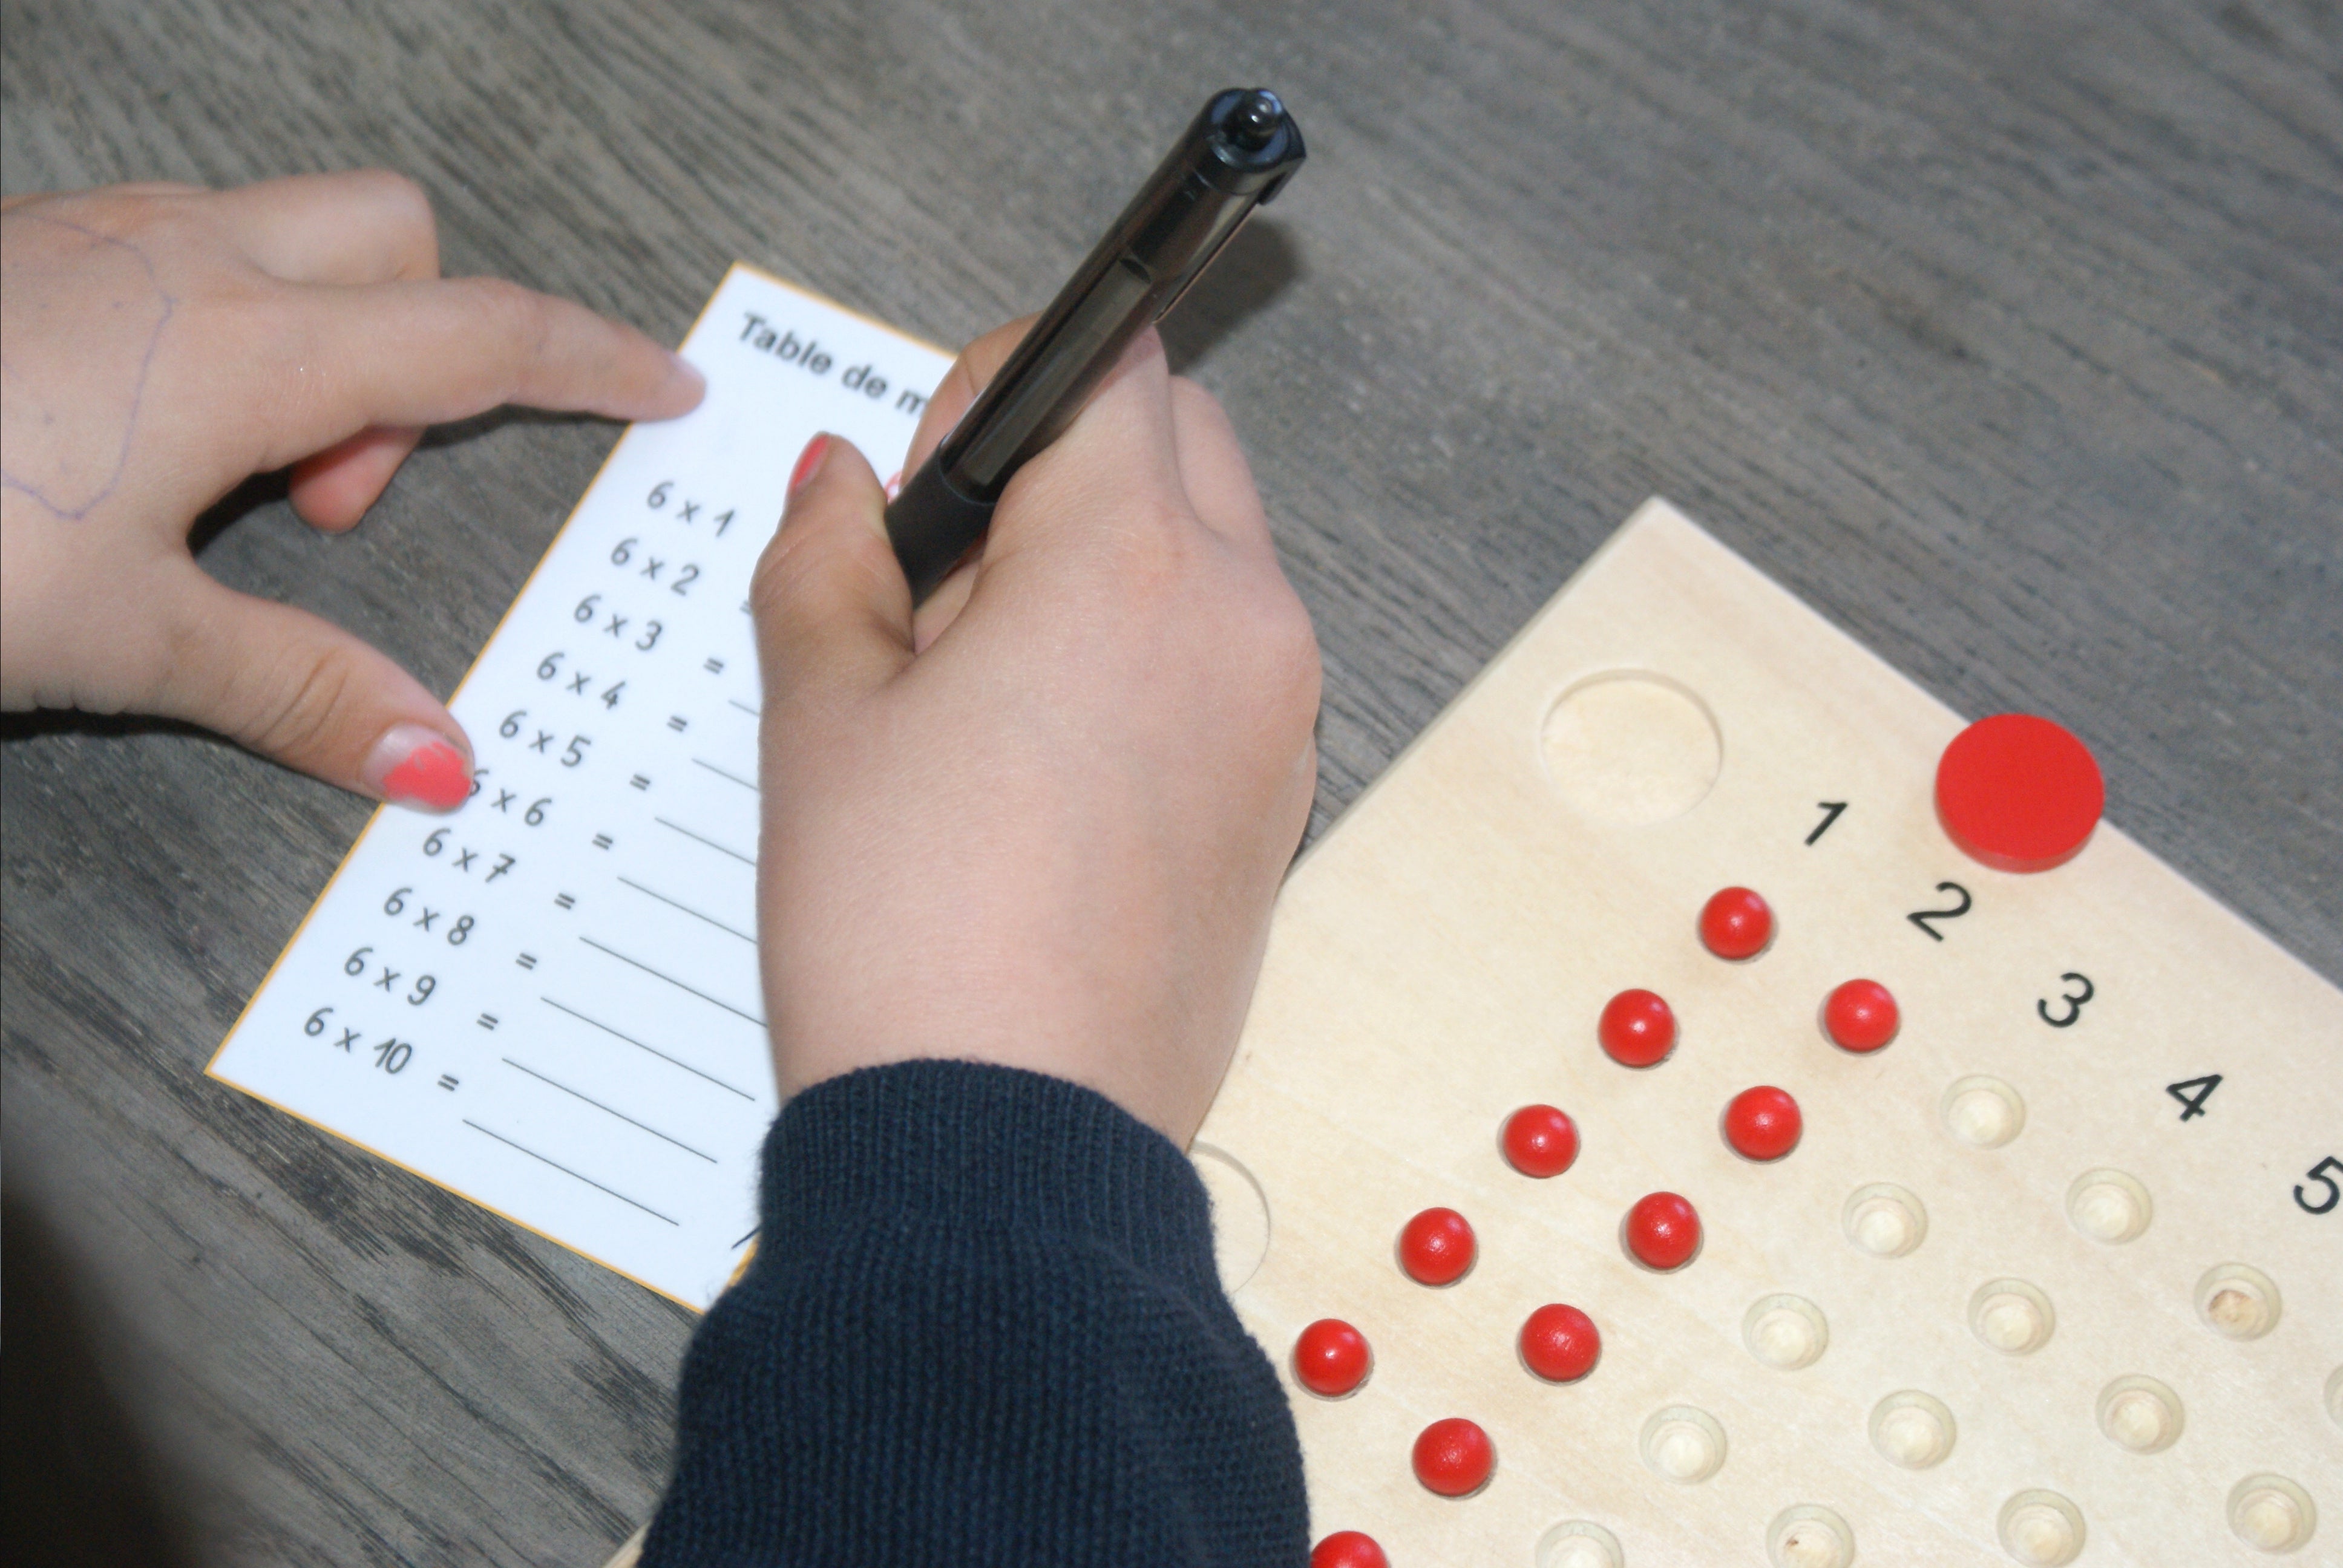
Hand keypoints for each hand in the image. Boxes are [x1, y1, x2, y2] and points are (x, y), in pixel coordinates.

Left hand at [0, 173, 702, 808]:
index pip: (478, 334)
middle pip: (393, 236)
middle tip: (341, 496)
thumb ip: (302, 690)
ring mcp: (92, 236)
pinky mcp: (22, 249)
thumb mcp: (124, 640)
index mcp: (243, 349)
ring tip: (230, 489)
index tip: (661, 383)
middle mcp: (182, 260)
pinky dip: (212, 331)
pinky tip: (126, 444)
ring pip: (281, 237)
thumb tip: (443, 765)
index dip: (587, 358)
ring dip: (313, 345)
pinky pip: (177, 252)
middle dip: (422, 345)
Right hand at [751, 325, 1319, 1143]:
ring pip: (1209, 557)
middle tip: (944, 585)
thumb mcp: (820, 718)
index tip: (932, 478)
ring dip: (1107, 567)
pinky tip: (1042, 768)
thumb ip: (827, 558)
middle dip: (1064, 466)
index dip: (998, 391)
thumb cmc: (908, 937)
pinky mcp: (1281, 802)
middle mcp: (1243, 620)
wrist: (1006, 1147)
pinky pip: (1227, 668)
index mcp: (1132, 561)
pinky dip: (1149, 662)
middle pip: (1176, 442)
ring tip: (981, 695)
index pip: (1104, 366)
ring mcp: (1279, 718)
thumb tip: (840, 483)